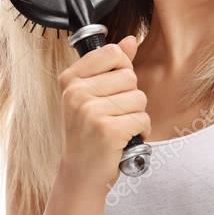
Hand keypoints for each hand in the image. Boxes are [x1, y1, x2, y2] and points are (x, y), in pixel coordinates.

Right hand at [56, 35, 150, 194]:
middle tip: (112, 115)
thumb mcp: (92, 96)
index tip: (111, 88)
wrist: (80, 174)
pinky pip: (143, 118)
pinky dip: (141, 131)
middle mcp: (76, 94)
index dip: (122, 69)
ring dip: (136, 115)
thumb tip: (129, 40)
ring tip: (117, 127)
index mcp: (70, 80)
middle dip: (130, 97)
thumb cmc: (88, 133)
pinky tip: (124, 139)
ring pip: (139, 98)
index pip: (112, 53)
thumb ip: (111, 66)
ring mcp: (90, 112)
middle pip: (130, 77)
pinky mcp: (108, 130)